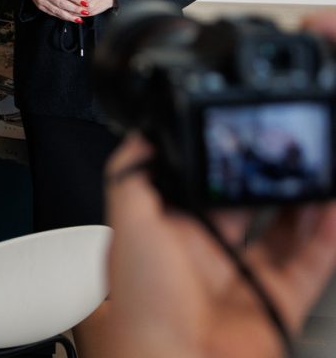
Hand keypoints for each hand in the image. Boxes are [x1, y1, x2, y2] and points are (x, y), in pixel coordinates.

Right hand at [27, 0, 85, 21]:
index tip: (85, 3)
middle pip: (62, 3)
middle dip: (74, 9)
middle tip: (85, 12)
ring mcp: (41, 1)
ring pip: (57, 10)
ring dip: (69, 16)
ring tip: (79, 19)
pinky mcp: (40, 7)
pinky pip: (53, 13)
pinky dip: (62, 17)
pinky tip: (70, 18)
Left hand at [60, 0, 113, 16]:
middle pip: (65, 1)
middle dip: (57, 1)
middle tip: (52, 0)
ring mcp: (86, 7)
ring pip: (69, 10)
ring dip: (61, 9)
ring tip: (56, 7)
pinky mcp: (89, 13)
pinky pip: (76, 16)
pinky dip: (69, 15)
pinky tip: (64, 12)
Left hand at [101, 134, 335, 357]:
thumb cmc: (141, 302)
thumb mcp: (126, 223)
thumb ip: (132, 177)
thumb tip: (141, 138)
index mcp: (165, 235)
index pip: (195, 188)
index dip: (216, 165)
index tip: (237, 137)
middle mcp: (204, 256)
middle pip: (242, 207)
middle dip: (260, 180)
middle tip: (282, 151)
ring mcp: (242, 280)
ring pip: (282, 233)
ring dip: (301, 201)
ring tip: (314, 168)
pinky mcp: (276, 304)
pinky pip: (310, 265)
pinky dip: (327, 236)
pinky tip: (332, 206)